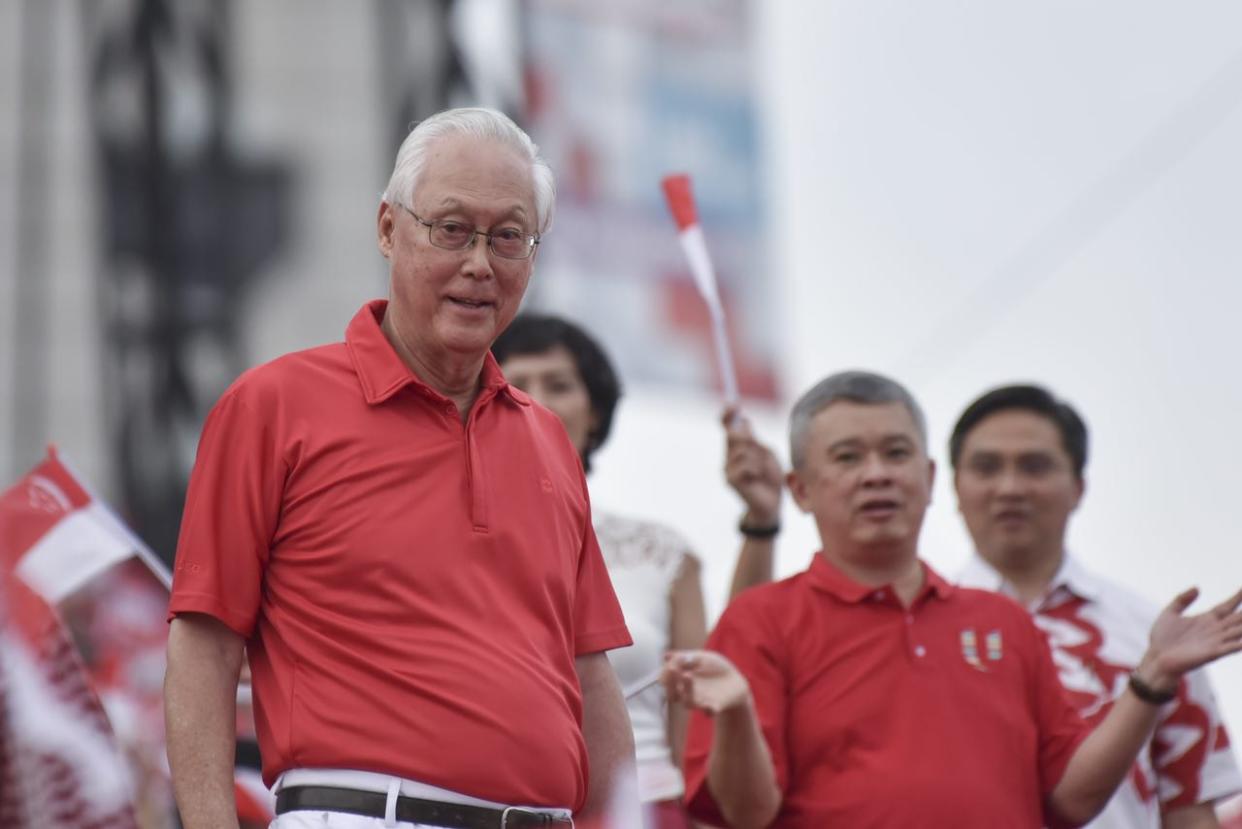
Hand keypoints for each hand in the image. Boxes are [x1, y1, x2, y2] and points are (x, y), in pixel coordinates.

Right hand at [662, 649, 750, 714]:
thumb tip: (665, 655)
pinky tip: (709, 705)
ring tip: (687, 675)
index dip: (665, 674)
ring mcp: (701, 701)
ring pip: (688, 703)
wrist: (735, 680)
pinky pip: (709, 711)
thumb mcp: (700, 657)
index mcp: (680, 682)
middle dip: (670, 684)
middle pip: (672, 696)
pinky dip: (708, 709)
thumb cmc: (715, 667)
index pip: (665, 681)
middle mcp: (687, 694)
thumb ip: (684, 657)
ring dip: (686, 690)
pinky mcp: (715, 707)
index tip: (671, 664)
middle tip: (674, 669)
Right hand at [723, 408, 782, 525]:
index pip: (728, 426)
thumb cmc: (771, 477)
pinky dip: (756, 469)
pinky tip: (757, 478)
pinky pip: (745, 464)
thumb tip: (742, 421)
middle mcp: (729, 455)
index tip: (733, 403)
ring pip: (743, 450)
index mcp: (738, 446)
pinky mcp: (730, 479)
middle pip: (733, 434)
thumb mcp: (767, 454)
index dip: (728, 414)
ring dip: (758, 458)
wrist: (772, 503)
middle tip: (758, 446)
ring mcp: (727, 467)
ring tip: (762, 470)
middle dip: (747, 437)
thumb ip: (754, 440)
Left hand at [1138, 587, 1241, 689]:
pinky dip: (1239, 644)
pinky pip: (1231, 647)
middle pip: (1238, 618)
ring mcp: (1215, 642)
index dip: (1237, 597)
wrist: (1156, 659)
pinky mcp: (1212, 653)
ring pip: (1239, 631)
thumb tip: (1198, 588)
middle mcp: (1215, 630)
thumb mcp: (1170, 613)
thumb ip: (1182, 599)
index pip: (1227, 606)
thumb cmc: (1162, 639)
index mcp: (1206, 620)